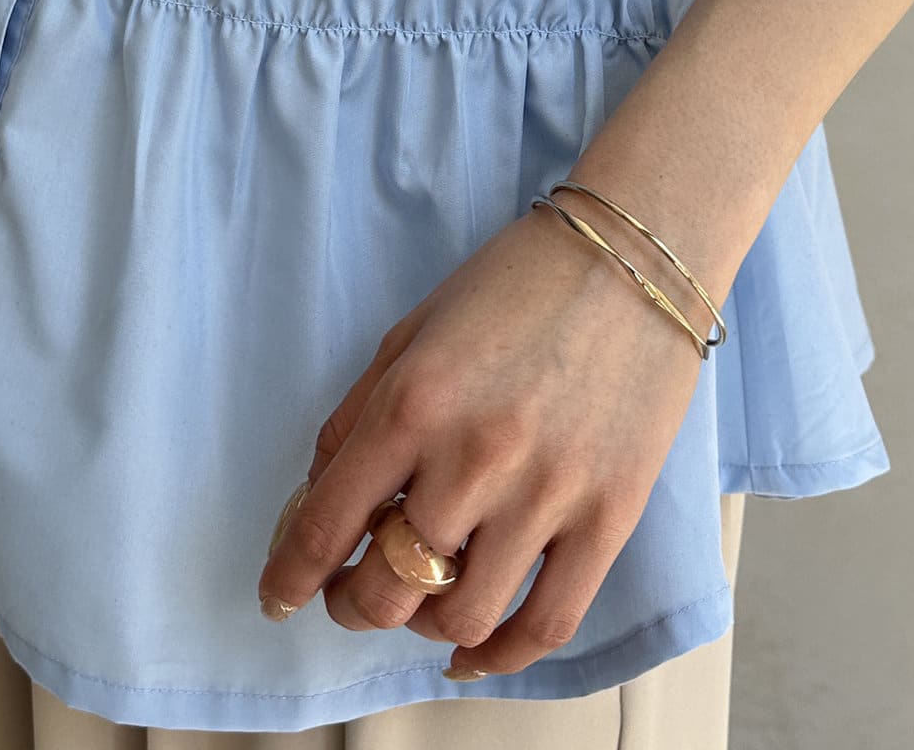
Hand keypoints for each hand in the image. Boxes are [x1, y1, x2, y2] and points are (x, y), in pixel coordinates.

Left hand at [255, 201, 705, 677]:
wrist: (635, 257)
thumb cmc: (519, 282)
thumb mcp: (414, 330)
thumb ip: (358, 414)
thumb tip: (318, 495)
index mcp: (413, 403)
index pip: (326, 525)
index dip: (289, 577)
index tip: (278, 596)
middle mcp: (473, 458)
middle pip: (388, 588)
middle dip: (352, 605)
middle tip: (352, 593)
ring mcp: (546, 494)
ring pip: (461, 617)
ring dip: (423, 627)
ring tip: (419, 604)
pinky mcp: (608, 517)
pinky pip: (548, 622)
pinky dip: (501, 656)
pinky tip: (472, 650)